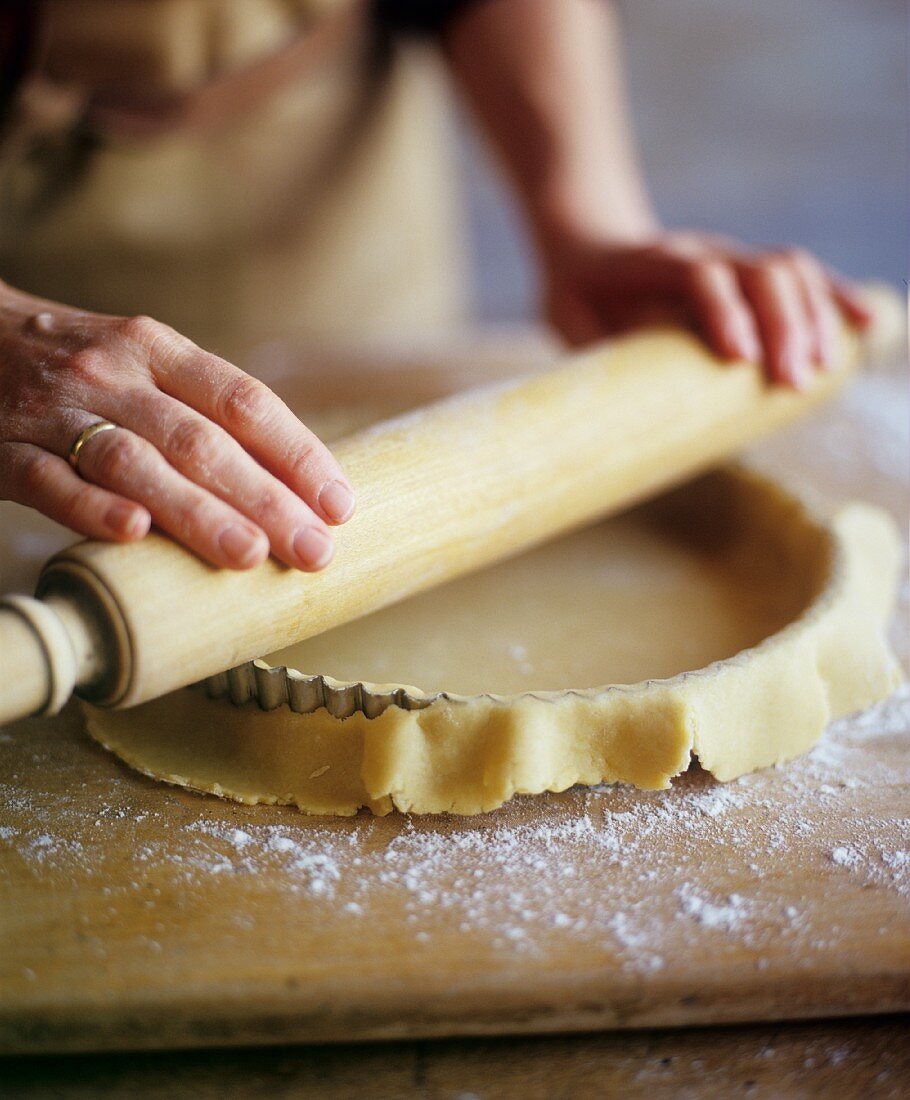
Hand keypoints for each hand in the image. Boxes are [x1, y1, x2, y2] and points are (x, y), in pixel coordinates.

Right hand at [0, 283, 354, 569]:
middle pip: (200, 440)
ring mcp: (55, 411)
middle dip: (264, 498)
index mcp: (158, 350)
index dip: (296, 453)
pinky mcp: (1, 449)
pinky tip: (133, 535)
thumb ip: (204, 409)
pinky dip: (90, 507)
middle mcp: (112, 374)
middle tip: (313, 549)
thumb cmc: (79, 365)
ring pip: (134, 463)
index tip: (339, 504)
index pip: (243, 401)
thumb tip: (293, 483)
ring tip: (247, 556)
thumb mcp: (143, 363)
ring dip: (195, 511)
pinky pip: (48, 480)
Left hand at [542, 231, 872, 387]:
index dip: (724, 312)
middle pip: (759, 270)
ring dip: (813, 320)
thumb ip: (598, 349)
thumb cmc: (578, 298)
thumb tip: (623, 402)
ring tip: (820, 374)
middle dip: (783, 326)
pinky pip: (804, 279)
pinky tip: (866, 328)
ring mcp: (731, 256)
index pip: (700, 274)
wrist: (589, 248)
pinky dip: (836, 301)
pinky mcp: (752, 271)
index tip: (740, 360)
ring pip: (788, 270)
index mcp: (652, 263)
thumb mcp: (569, 320)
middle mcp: (700, 251)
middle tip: (790, 384)